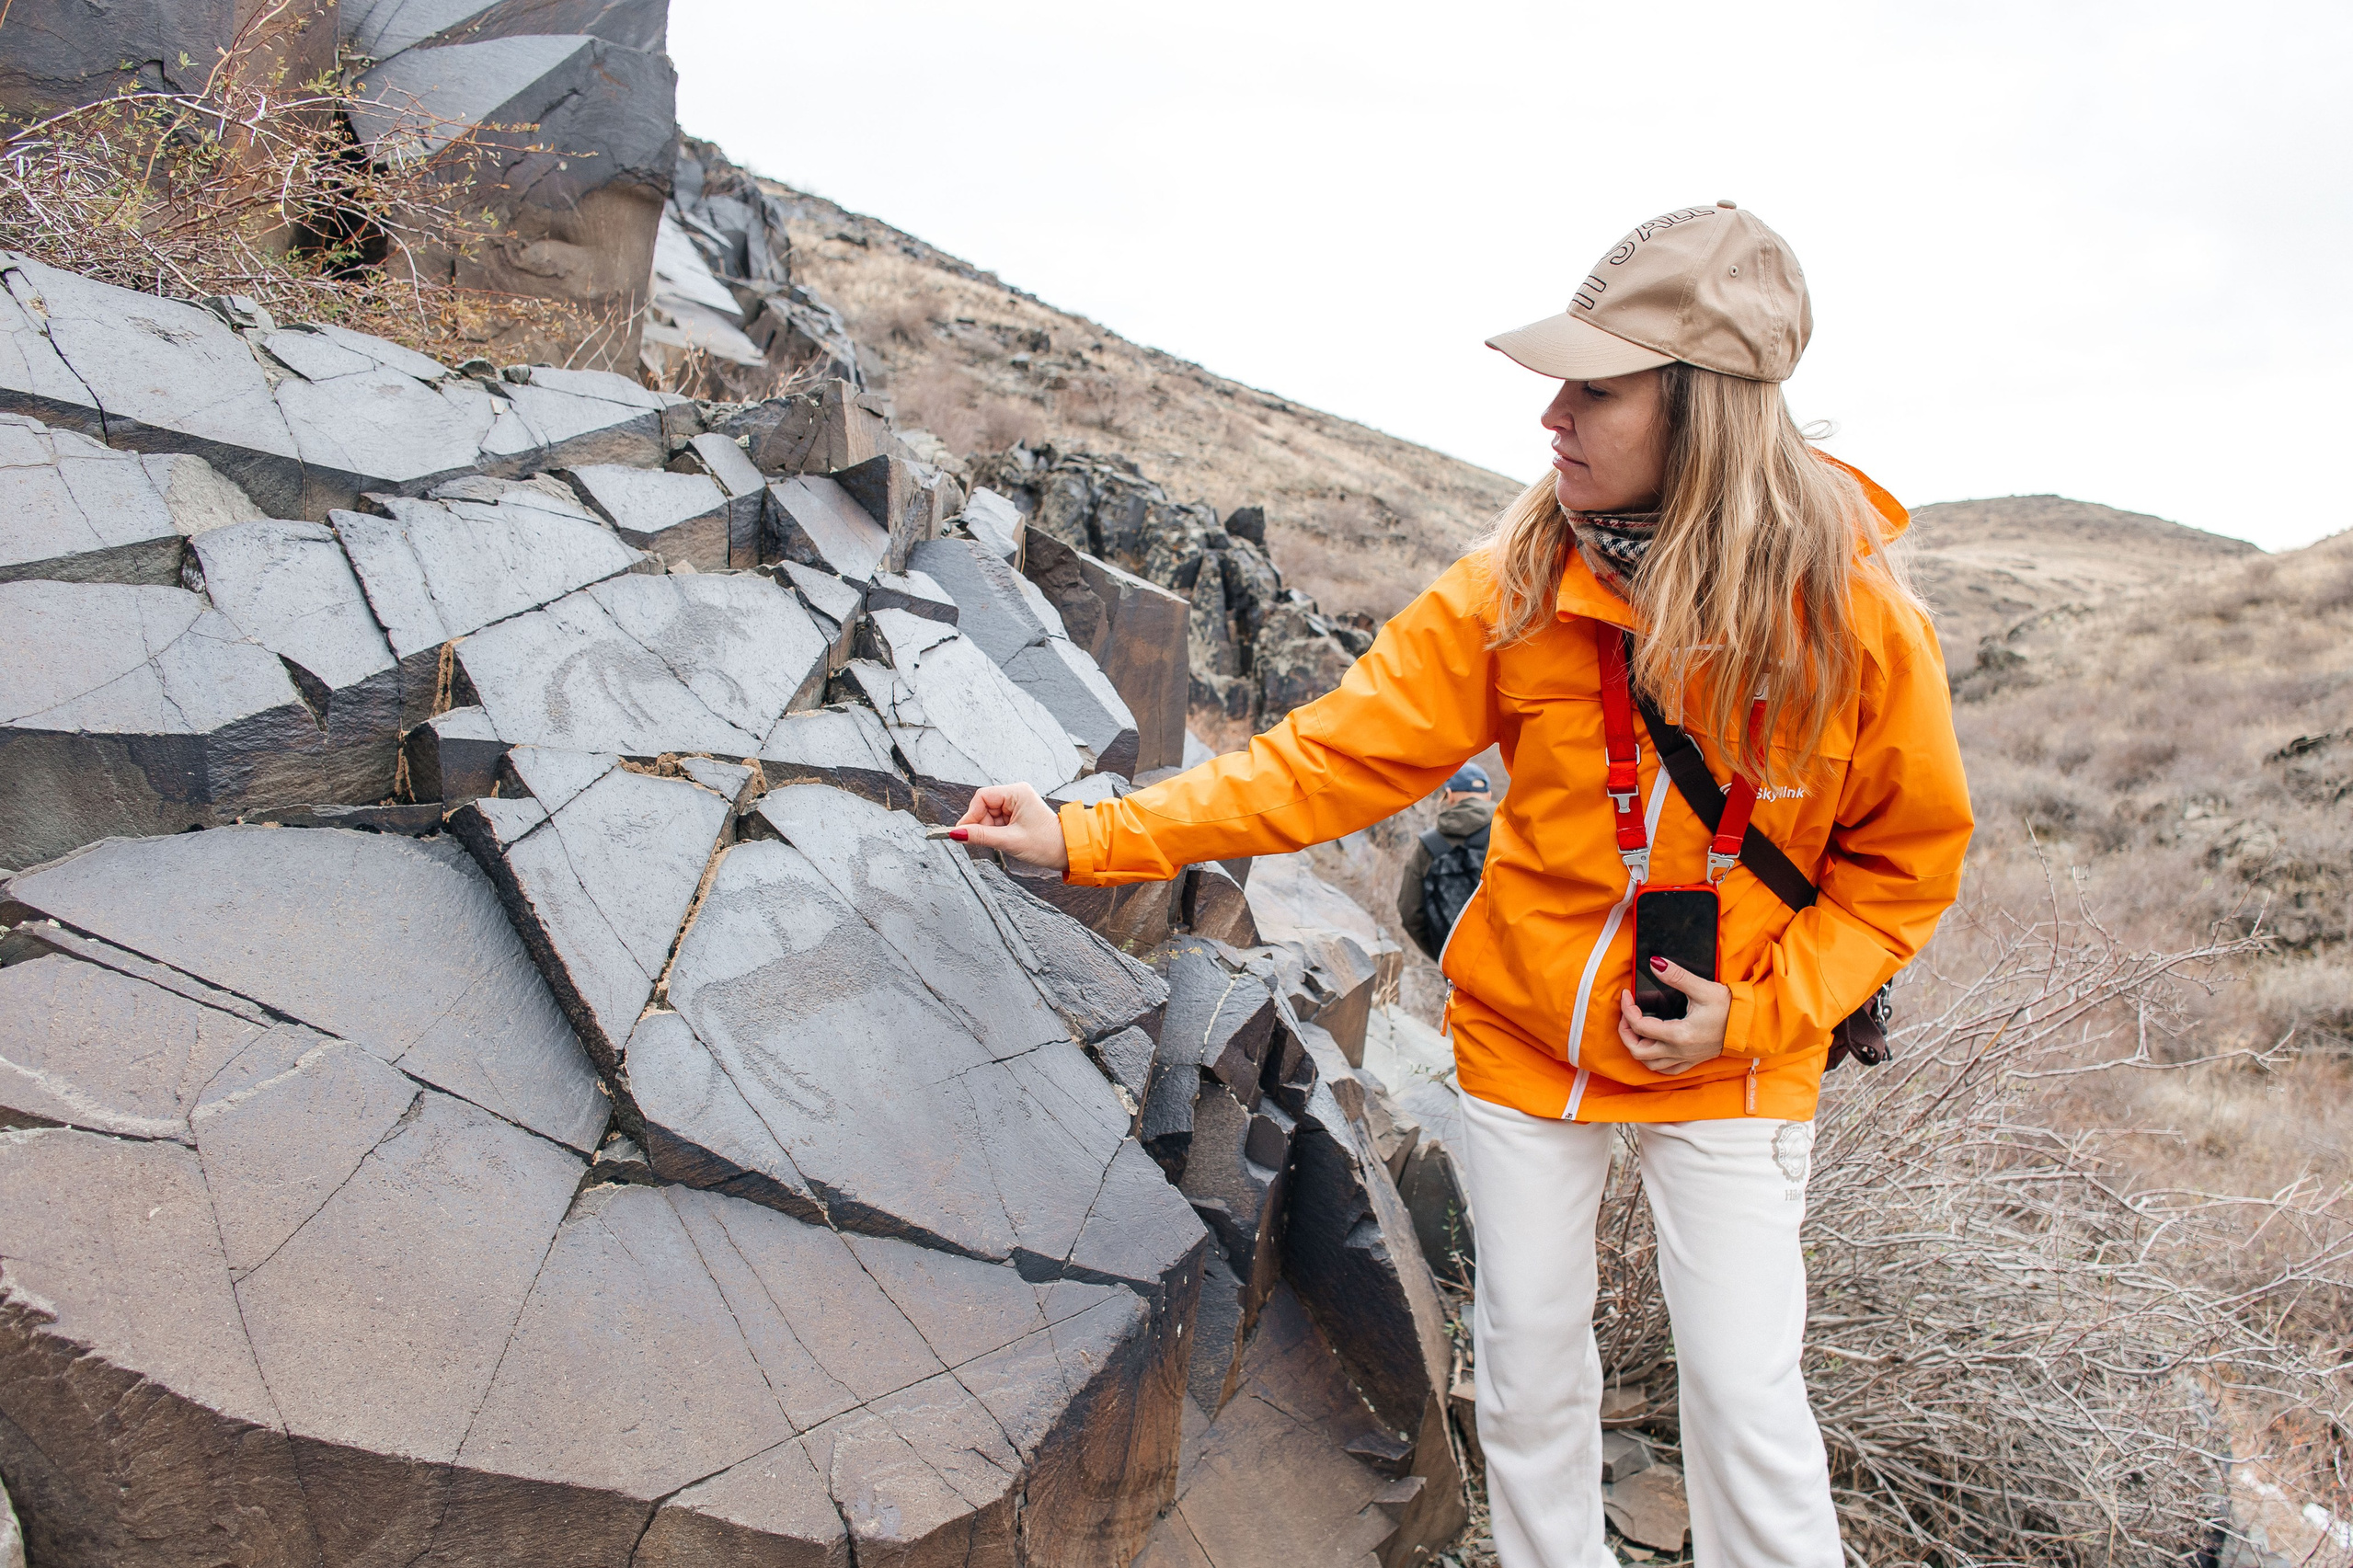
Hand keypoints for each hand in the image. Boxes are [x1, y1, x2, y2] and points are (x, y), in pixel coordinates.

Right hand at [953, 783, 1069, 870]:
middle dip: (980, 825)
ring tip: (1002, 842)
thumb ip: (981, 836)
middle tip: (983, 841)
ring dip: (988, 830)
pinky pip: (996, 821)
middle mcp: (1016, 794)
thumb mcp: (1010, 841)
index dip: (971, 815)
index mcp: (1017, 792)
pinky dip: (994, 832)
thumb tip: (957, 834)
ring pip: (988, 816)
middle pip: (983, 806)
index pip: (982, 797)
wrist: (1067, 851)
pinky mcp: (1016, 815)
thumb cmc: (1046, 844)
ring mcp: (1016, 804)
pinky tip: (1004, 840)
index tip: (962, 833)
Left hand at [1617, 957, 1729, 1074]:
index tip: (1626, 995)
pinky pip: (1666, 1070)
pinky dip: (1654, 1061)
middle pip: (1638, 1051)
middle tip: (1627, 1014)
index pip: (1639, 1026)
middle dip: (1625, 1033)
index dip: (1626, 1009)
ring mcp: (1685, 1058)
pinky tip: (1654, 1048)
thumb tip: (1656, 964)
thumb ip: (1677, 976)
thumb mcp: (1703, 988)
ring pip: (1649, 1064)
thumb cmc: (1730, 1009)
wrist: (1750, 1026)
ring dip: (1637, 1048)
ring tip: (1636, 1030)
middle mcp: (1679, 1050)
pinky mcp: (1692, 1060)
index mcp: (1678, 1034)